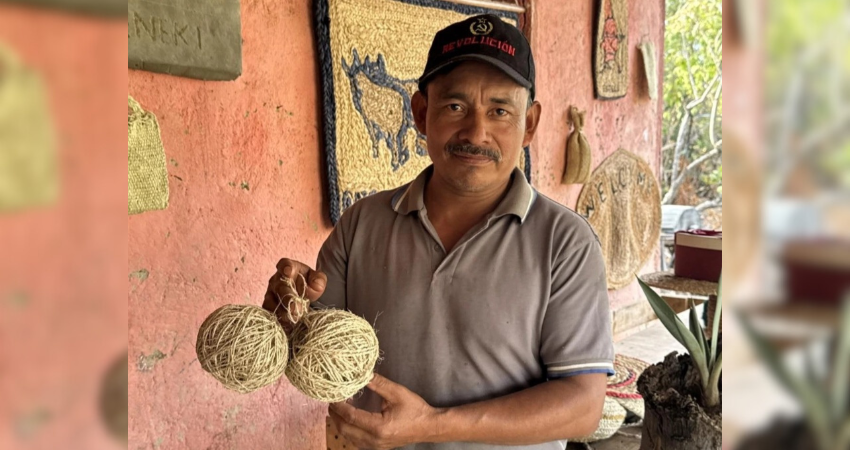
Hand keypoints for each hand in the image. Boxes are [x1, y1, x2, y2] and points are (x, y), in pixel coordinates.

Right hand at [262, 258, 326, 329]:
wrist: (300, 296)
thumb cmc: (307, 284)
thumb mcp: (316, 279)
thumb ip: (318, 280)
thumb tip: (315, 287)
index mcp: (288, 268)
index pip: (285, 264)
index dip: (286, 268)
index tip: (289, 272)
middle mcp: (276, 281)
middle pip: (280, 288)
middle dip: (288, 298)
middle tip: (296, 308)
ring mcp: (270, 296)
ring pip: (272, 304)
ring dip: (283, 312)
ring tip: (294, 319)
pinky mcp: (268, 310)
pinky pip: (270, 316)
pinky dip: (278, 321)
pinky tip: (287, 326)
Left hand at [328, 374, 443, 448]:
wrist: (429, 427)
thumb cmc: (415, 409)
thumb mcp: (397, 393)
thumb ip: (378, 383)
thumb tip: (361, 374)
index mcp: (378, 427)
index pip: (350, 417)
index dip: (339, 406)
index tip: (332, 396)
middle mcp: (374, 440)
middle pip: (345, 429)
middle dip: (335, 416)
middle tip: (330, 401)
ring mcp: (375, 446)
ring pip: (348, 437)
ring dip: (340, 424)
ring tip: (336, 410)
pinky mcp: (377, 447)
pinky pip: (356, 441)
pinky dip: (348, 430)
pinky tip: (348, 420)